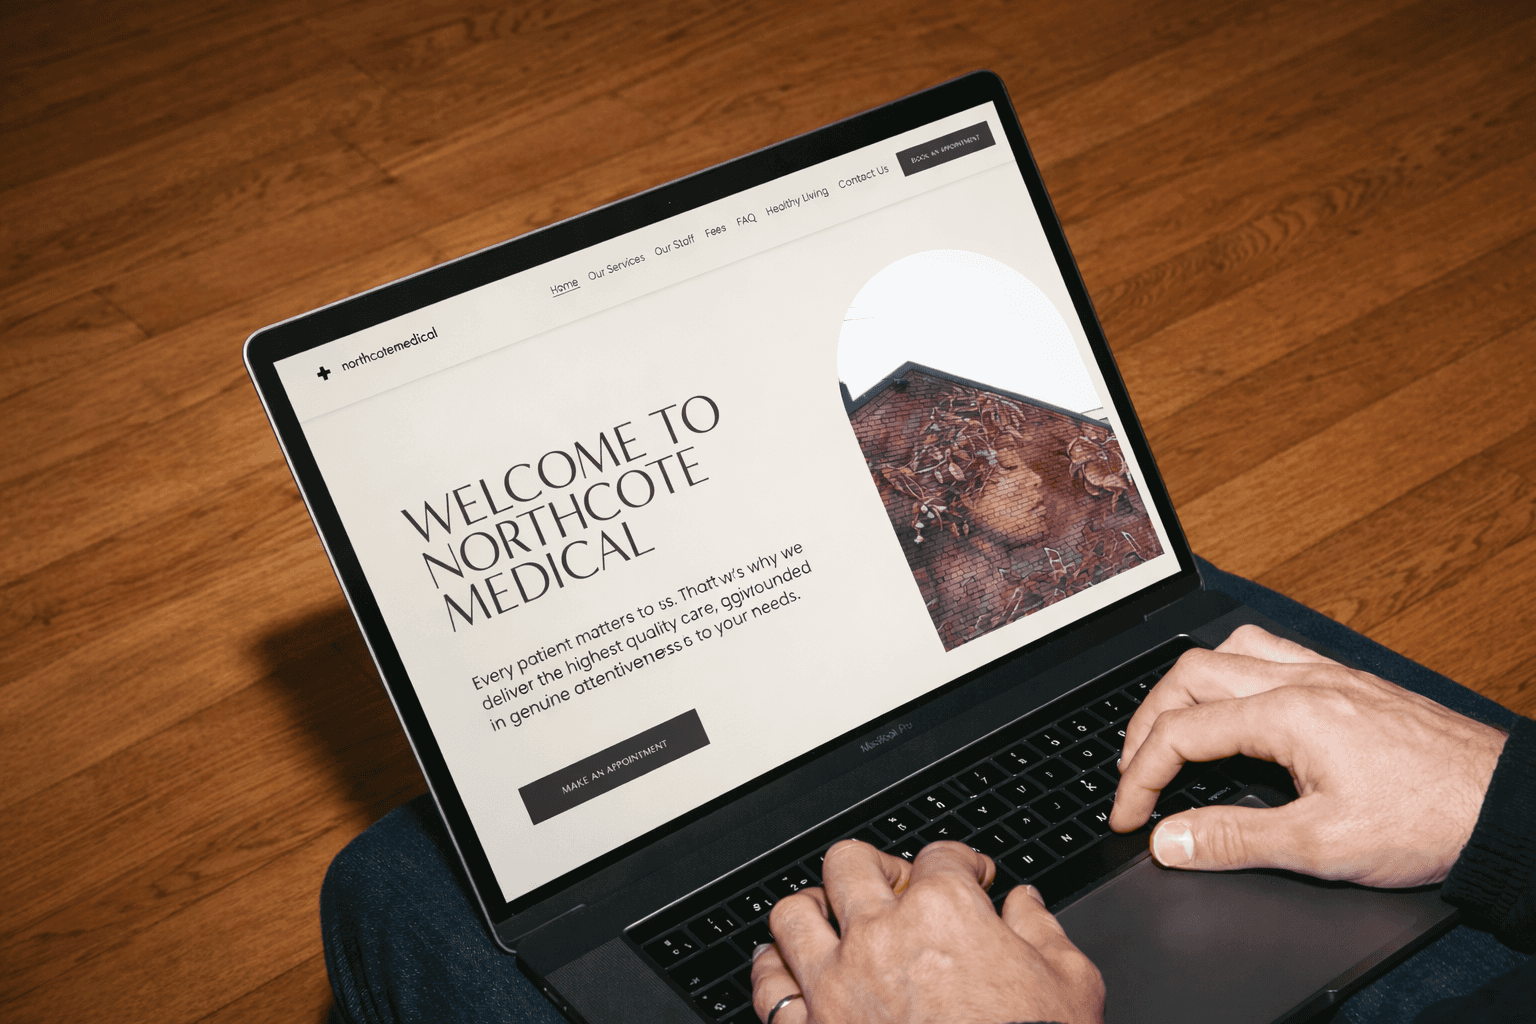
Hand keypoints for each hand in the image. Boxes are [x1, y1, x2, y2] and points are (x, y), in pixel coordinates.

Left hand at [751, 839, 1103, 1023]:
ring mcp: (838, 985)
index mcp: (943, 913)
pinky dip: (774, 972)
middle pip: (850, 863)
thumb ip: (1043, 931)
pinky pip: (769, 988)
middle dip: (876, 867)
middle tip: (895, 885)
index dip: (961, 863)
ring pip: (792, 915)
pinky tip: (787, 969)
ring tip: (828, 916)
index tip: (969, 877)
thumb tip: (1026, 904)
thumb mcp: (1070, 984)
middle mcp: (880, 937)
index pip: (941, 856)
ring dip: (812, 910)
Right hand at [1109, 624, 1506, 886]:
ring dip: (1186, 688)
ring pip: (1228, 650)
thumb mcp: (1322, 846)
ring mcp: (1327, 674)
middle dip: (1147, 723)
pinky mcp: (1349, 682)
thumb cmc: (1430, 820)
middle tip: (1134, 773)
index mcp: (1287, 713)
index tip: (1129, 815)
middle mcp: (1301, 679)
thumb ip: (1234, 839)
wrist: (1507, 806)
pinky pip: (1270, 652)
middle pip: (1190, 675)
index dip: (1140, 776)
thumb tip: (1168, 841)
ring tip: (1171, 730)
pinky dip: (1232, 674)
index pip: (1181, 731)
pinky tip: (1238, 705)